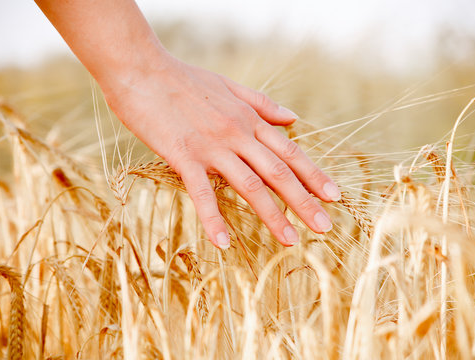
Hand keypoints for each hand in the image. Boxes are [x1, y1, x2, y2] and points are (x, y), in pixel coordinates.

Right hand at [102, 53, 340, 248]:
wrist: (141, 68)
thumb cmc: (183, 78)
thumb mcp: (229, 86)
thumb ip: (263, 104)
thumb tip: (294, 118)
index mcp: (248, 119)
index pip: (289, 151)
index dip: (313, 175)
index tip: (333, 196)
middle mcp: (237, 134)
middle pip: (278, 172)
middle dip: (304, 201)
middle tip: (324, 228)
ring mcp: (212, 146)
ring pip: (250, 185)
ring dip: (272, 215)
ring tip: (291, 240)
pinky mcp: (184, 155)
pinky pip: (202, 192)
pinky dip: (214, 219)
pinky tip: (224, 243)